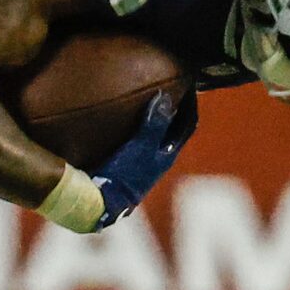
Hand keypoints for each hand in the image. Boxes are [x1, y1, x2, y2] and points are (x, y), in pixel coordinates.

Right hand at [87, 84, 197, 230]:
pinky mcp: (124, 170)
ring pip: (152, 138)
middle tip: (164, 90)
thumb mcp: (141, 147)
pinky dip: (133, 130)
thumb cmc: (124, 175)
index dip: (189, 105)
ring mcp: (141, 167)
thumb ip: (154, 124)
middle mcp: (158, 162)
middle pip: (171, 131)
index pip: (187, 125)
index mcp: (168, 155)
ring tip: (141, 101)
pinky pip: (134, 143)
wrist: (100, 203)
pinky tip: (119, 122)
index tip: (185, 86)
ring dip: (150, 121)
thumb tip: (165, 97)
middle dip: (170, 112)